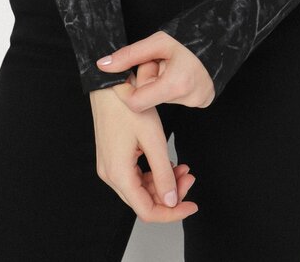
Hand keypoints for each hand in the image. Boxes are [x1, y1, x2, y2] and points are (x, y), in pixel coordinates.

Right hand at [89, 78, 197, 222]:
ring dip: (163, 183)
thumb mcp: (153, 139)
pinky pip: (135, 176)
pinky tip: (169, 163)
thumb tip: (171, 202)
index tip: (191, 205)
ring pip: (141, 189)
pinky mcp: (113, 158)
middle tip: (190, 177)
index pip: (147, 210)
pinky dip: (153, 173)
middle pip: (144, 201)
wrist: (108, 84)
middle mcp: (110, 175)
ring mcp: (110, 167)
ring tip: (183, 167)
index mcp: (118, 174)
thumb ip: (163, 173)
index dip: (171, 213)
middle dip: (170, 194)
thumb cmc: (128, 105)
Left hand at [96, 31, 215, 110]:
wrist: (215, 42)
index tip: (128, 75)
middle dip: (147, 82)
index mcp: (176, 84)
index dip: (127, 90)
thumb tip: (102, 67)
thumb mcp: (156, 42)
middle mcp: (188, 98)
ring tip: (170, 68)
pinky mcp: (201, 103)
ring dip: (158, 84)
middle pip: (149, 100)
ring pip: (160, 99)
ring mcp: (196, 102)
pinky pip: (173, 99)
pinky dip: (169, 88)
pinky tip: (177, 75)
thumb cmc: (186, 40)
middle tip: (157, 64)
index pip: (136, 103)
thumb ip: (129, 55)